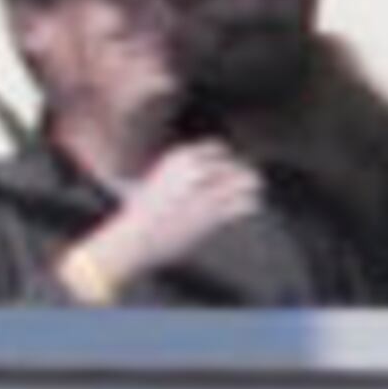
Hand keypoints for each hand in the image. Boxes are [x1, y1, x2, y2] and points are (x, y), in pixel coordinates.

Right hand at [81, 141, 265, 289]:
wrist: (134, 239)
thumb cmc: (142, 216)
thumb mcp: (158, 181)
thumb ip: (182, 174)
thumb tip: (200, 175)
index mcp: (180, 158)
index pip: (218, 149)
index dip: (227, 161)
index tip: (230, 171)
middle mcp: (196, 170)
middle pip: (236, 164)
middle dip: (243, 175)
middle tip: (249, 184)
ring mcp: (207, 191)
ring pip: (247, 181)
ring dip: (251, 188)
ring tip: (253, 194)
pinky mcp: (215, 214)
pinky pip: (246, 203)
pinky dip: (251, 206)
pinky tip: (249, 210)